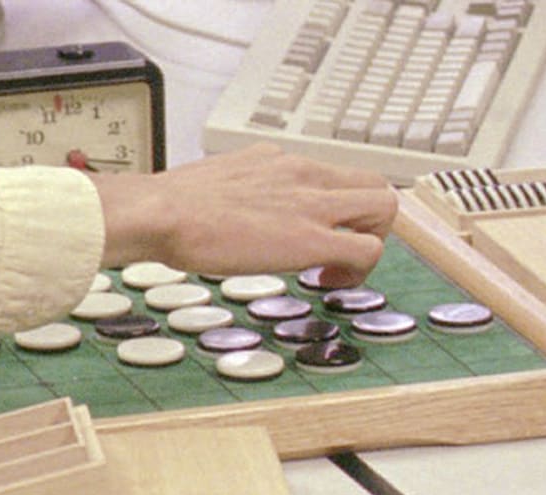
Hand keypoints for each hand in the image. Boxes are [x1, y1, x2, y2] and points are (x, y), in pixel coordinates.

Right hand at [94, 143, 397, 287]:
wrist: (162, 212)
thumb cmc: (173, 205)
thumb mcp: (216, 181)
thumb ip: (238, 188)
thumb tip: (231, 206)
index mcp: (277, 161)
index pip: (332, 172)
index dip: (335, 206)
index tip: (316, 231)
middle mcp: (303, 172)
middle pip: (372, 182)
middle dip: (367, 221)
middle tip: (340, 249)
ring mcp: (311, 202)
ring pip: (384, 207)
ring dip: (371, 241)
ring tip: (336, 269)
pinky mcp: (310, 237)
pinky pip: (367, 250)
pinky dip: (358, 271)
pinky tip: (326, 282)